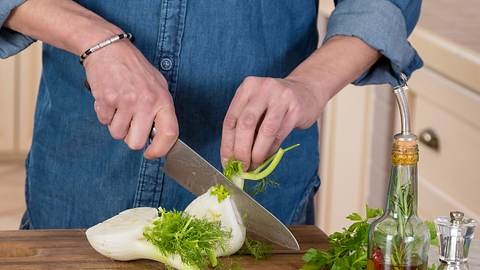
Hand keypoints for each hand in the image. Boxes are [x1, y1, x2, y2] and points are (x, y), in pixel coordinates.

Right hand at [84, 41, 177, 158]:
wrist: (109, 49)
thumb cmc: (135, 69)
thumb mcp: (158, 86)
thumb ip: (160, 109)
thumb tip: (158, 136)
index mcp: (163, 100)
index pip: (170, 134)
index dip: (161, 150)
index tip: (151, 154)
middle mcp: (146, 102)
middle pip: (136, 143)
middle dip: (130, 138)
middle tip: (129, 124)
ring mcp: (125, 101)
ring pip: (117, 134)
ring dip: (116, 124)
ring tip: (119, 105)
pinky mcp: (106, 100)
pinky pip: (103, 121)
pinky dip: (104, 114)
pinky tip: (109, 98)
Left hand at [220, 76, 325, 168]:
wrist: (307, 90)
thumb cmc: (276, 103)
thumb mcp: (256, 107)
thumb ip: (244, 127)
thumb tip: (234, 158)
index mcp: (247, 88)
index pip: (230, 120)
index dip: (227, 144)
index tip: (227, 162)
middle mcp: (262, 89)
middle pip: (245, 124)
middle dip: (241, 150)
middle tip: (241, 167)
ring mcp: (281, 97)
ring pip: (265, 131)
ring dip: (257, 153)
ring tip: (254, 165)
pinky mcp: (296, 109)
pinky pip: (280, 134)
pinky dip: (271, 150)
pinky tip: (266, 157)